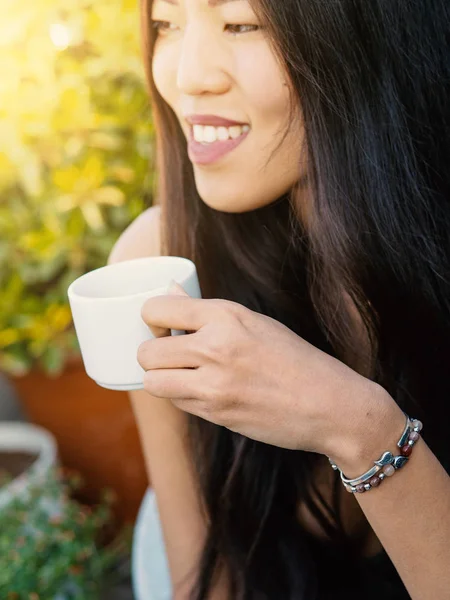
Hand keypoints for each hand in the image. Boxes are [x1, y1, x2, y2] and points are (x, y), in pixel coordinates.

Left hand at [137, 283, 391, 458]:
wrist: (330, 405)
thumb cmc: (295, 359)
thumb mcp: (255, 323)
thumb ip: (207, 311)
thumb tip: (169, 290)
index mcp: (227, 315)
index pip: (156, 309)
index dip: (153, 318)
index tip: (163, 325)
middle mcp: (216, 346)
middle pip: (146, 350)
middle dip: (152, 353)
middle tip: (171, 353)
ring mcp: (214, 384)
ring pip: (152, 380)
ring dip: (161, 377)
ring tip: (183, 373)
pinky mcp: (215, 413)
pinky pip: (175, 402)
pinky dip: (180, 395)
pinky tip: (202, 390)